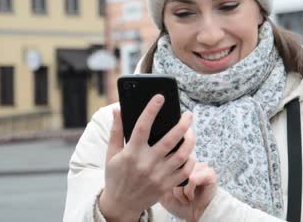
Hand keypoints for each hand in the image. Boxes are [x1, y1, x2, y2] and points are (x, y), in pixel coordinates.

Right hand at [99, 95, 196, 221]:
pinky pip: (185, 170)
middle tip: (189, 114)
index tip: (160, 97)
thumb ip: (116, 131)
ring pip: (181, 154)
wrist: (121, 205)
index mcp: (131, 153)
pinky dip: (190, 159)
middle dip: (182, 124)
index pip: (142, 126)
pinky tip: (189, 151)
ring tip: (190, 131)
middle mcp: (146, 164)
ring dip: (190, 140)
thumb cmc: (116, 176)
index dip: (151, 110)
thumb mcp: (111, 154)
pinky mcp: (166, 185)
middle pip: (170, 139)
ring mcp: (158, 176)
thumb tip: (118, 109)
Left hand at [160, 162, 217, 221]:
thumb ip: (161, 177)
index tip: (169, 190)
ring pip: (183, 173)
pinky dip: (188, 192)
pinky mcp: (209, 174)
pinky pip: (192, 179)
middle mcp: (192, 162)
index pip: (171, 160)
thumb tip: (157, 168)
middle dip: (173, 186)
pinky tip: (191, 197)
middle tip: (177, 196)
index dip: (167, 177)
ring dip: (181, 191)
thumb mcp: (164, 190)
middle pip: (176, 167)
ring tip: (185, 198)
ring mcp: (202, 166)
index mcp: (182, 163)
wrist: (193, 216)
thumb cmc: (179, 204)